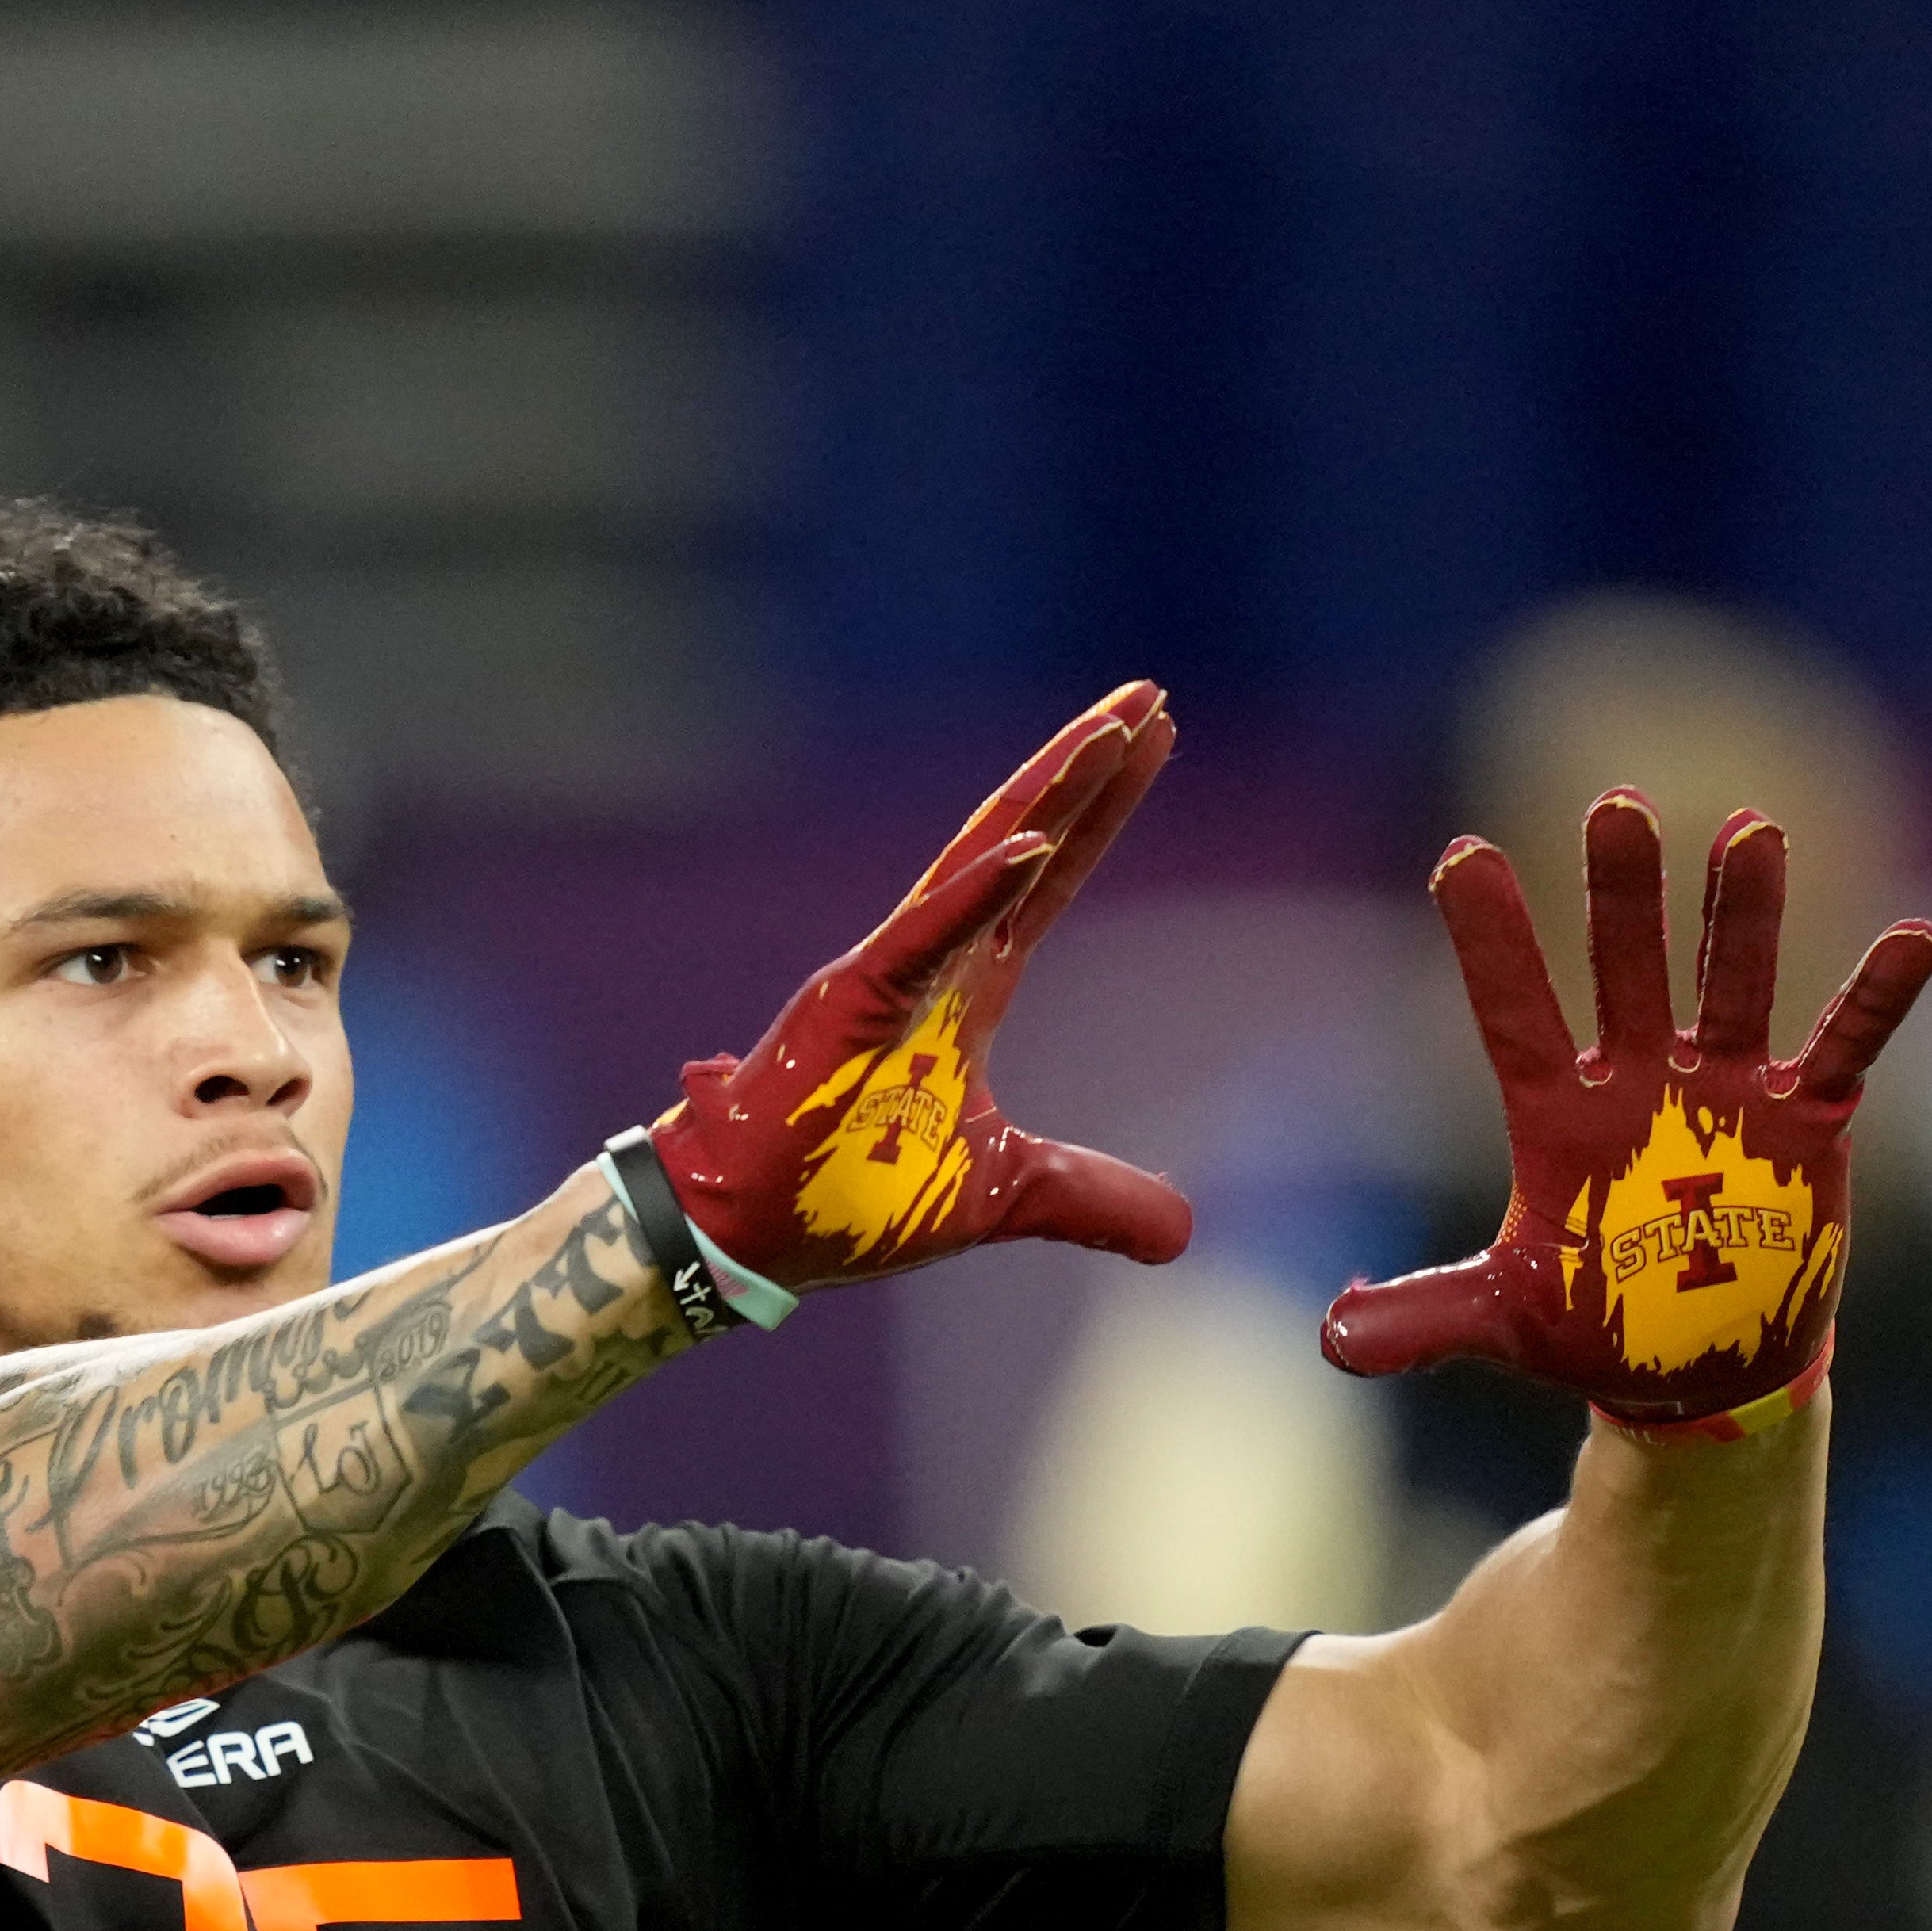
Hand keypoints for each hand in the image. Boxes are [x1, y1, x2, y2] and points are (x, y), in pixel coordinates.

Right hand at [647, 684, 1194, 1291]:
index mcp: (967, 991)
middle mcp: (935, 961)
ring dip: (1048, 795)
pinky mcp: (850, 1002)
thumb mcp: (1003, 1197)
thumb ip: (1091, 1198)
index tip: (1151, 741)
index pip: (1050, 880)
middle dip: (1089, 770)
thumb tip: (1183, 1231)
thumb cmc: (849, 1199)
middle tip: (1149, 696)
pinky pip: (924, 936)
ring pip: (980, 860)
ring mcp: (891, 973)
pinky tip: (1033, 844)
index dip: (1100, 814)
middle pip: (1027, 841)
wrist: (748, 1234)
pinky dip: (977, 892)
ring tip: (1112, 729)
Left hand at [1322, 794, 1931, 1424]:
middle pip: (1628, 972)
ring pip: (1734, 985)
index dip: (1492, 942)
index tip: (1457, 858)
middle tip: (1615, 806)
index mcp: (1559, 1118)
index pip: (1514, 1016)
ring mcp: (1726, 1095)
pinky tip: (1918, 939)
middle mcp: (1641, 1083)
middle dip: (1623, 895)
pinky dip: (1881, 998)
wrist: (1695, 1369)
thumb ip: (1424, 1320)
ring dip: (1742, 917)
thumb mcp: (1502, 1322)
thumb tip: (1330, 1341)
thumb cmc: (1593, 1328)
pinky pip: (1848, 1048)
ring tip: (1752, 833)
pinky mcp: (1804, 1125)